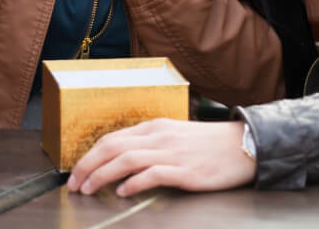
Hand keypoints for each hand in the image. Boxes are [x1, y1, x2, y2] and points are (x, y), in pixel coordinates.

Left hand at [67, 119, 255, 196]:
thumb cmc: (211, 144)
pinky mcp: (186, 170)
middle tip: (74, 185)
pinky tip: (122, 192)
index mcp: (156, 127)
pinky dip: (133, 182)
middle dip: (87, 165)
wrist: (244, 146)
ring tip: (89, 189)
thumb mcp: (177, 136)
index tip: (77, 172)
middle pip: (113, 146)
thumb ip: (152, 145)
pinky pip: (153, 174)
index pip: (113, 138)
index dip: (90, 155)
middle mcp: (160, 137)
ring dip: (102, 174)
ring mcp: (172, 153)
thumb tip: (124, 160)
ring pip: (127, 159)